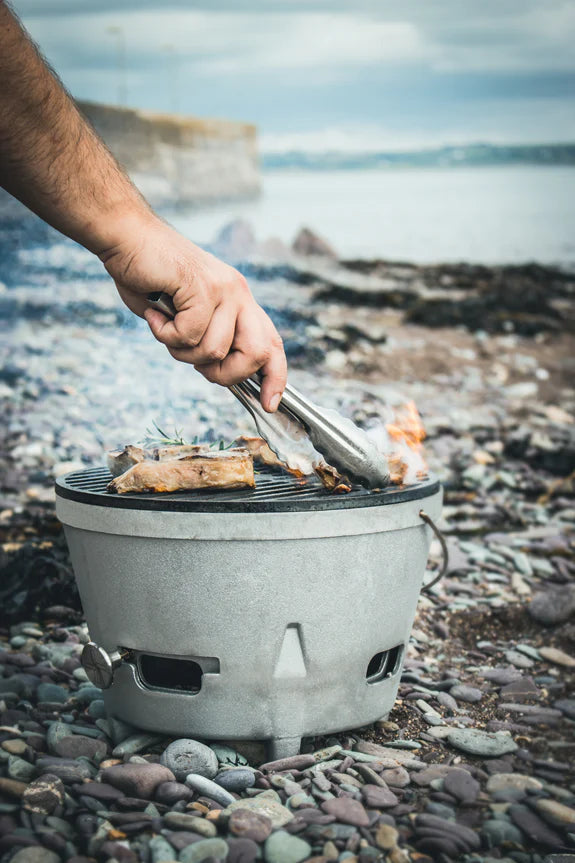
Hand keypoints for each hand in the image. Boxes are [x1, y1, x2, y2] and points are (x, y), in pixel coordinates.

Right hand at [99, 214, 286, 411]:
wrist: (127, 237)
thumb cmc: (150, 279)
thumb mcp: (187, 315)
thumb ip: (207, 339)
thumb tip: (220, 373)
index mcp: (240, 301)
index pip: (272, 343)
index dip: (275, 377)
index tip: (269, 403)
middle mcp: (239, 294)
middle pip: (256, 354)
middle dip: (225, 374)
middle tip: (194, 363)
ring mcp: (224, 289)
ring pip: (215, 351)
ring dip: (182, 352)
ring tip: (165, 327)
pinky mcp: (202, 286)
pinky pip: (190, 335)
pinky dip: (165, 334)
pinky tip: (155, 314)